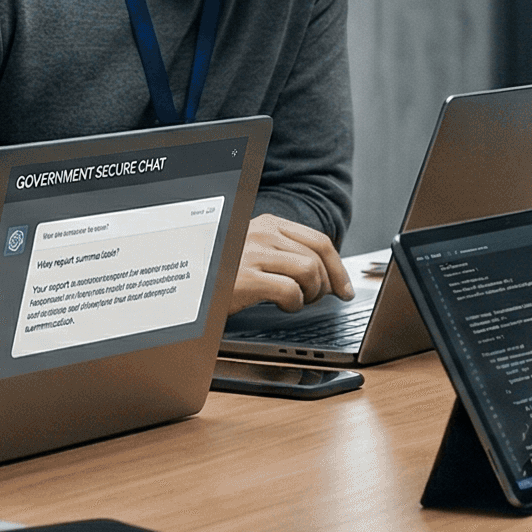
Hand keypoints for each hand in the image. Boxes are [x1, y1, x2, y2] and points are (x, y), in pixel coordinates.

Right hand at [227, 214, 352, 313]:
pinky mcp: (246, 278)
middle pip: (319, 256)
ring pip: (309, 271)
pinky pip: (291, 291)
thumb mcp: (252, 251)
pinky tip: (283, 306)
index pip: (319, 240)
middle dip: (327, 283)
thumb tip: (324, 274)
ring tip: (296, 301)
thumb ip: (284, 254)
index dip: (338, 268)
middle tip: (316, 299)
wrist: (187, 280)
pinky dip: (295, 304)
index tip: (344, 287)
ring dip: (311, 293)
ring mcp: (253, 254)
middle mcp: (263, 234)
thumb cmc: (221, 269)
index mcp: (268, 224)